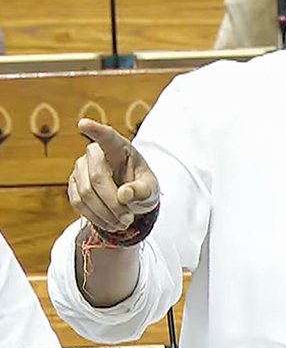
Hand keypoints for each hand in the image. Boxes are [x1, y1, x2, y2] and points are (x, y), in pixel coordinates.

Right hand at [67, 118, 159, 232]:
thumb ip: (142, 191)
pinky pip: (78, 203)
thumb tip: (124, 195)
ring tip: (122, 224)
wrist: (130, 201)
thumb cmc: (142, 188)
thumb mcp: (150, 190)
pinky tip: (109, 223)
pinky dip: (94, 216)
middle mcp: (95, 153)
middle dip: (112, 203)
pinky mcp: (73, 185)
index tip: (83, 124)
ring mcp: (80, 168)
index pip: (107, 136)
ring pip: (86, 193)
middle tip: (127, 219)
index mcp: (120, 147)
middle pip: (98, 178)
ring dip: (104, 213)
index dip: (95, 130)